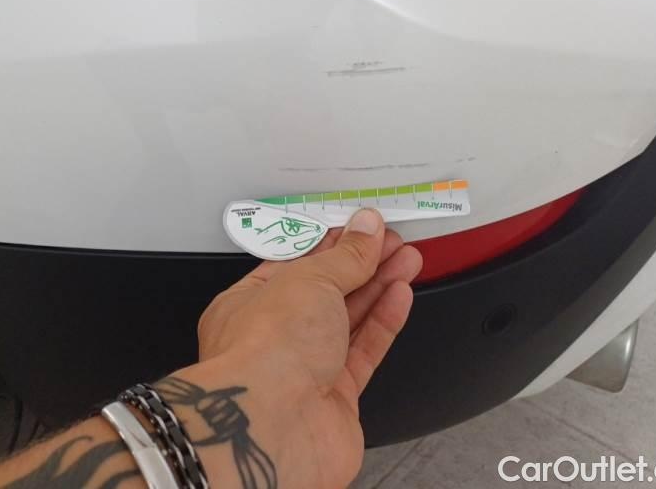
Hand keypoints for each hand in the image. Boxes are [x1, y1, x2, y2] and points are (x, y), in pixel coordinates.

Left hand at [181, 209, 421, 488]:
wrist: (274, 428)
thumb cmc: (265, 351)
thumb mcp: (308, 280)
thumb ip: (344, 257)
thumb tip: (366, 229)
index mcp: (248, 303)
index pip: (295, 265)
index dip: (331, 243)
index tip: (361, 227)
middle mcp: (274, 337)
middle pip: (325, 291)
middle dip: (362, 263)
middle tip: (393, 241)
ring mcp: (304, 368)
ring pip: (348, 319)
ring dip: (379, 286)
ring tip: (407, 259)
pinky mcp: (335, 397)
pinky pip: (364, 350)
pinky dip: (384, 321)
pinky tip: (400, 296)